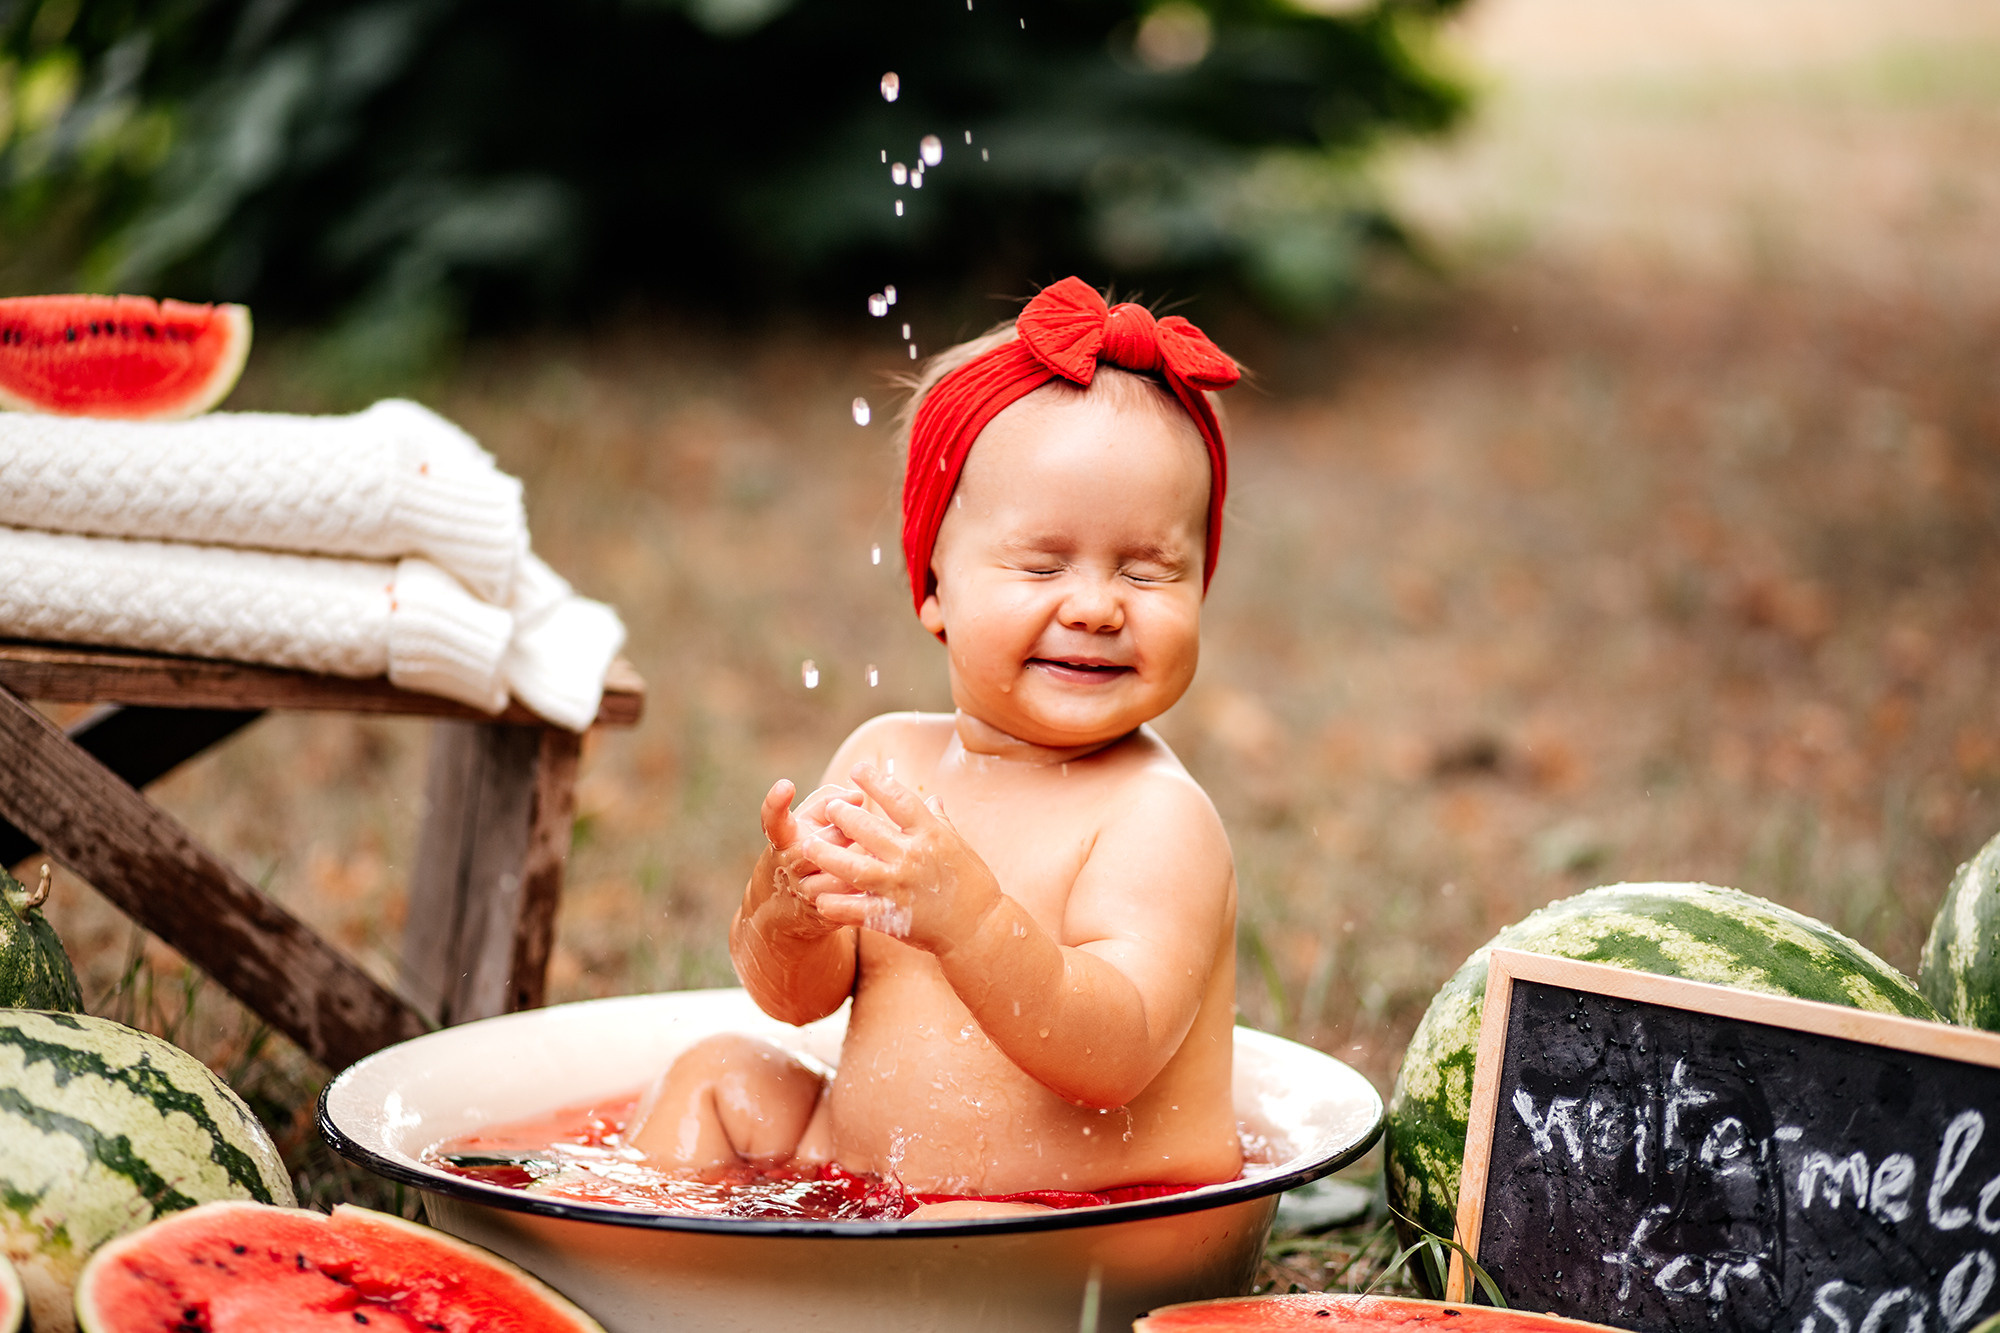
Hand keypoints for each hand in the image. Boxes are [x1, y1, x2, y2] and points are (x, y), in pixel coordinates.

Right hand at [749, 779, 861, 937]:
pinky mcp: (823, 913)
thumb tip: (858, 796)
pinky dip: (865, 889)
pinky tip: (879, 879)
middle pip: (812, 849)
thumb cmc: (806, 844)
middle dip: (836, 836)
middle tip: (853, 829)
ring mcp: (804, 892)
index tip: (785, 785)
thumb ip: (829, 800)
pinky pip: (849, 903)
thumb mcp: (808, 822)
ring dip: (856, 866)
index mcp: (784, 840)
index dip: (776, 803)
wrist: (785, 904)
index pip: (774, 820)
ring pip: (834, 880)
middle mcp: (789, 866)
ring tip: (873, 853)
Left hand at [803, 763, 1001, 952]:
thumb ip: (938, 821)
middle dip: (843, 815)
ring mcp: (900, 886)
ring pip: (853, 867)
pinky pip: (856, 909)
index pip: (899, 799)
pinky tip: (819, 897)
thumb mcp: (958, 845)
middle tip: (828, 808)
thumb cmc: (972, 883)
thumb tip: (932, 798)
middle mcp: (912, 856)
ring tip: (807, 846)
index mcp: (931, 834)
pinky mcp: (892, 915)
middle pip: (868, 829)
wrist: (980, 928)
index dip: (876, 782)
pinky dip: (836, 904)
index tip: (857, 769)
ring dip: (827, 855)